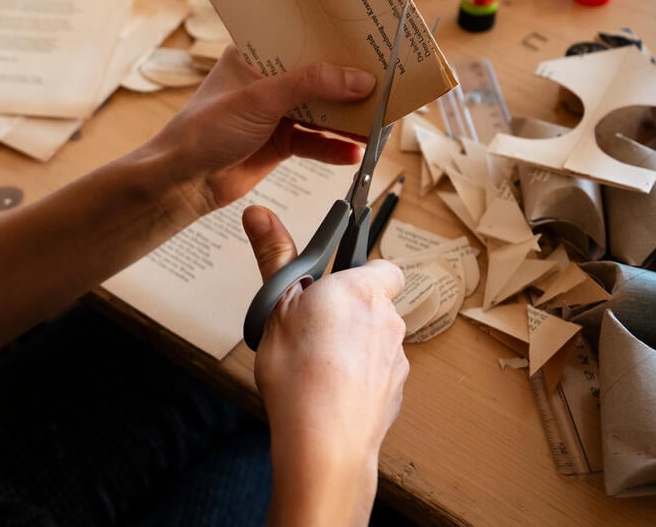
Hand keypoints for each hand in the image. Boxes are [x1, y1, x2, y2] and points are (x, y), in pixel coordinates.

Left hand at [146, 47, 374, 217]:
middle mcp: (268, 79)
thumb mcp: (260, 98)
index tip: (370, 34)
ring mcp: (276, 111)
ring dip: (348, 116)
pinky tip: (355, 152)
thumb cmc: (204, 130)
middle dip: (351, 79)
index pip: (302, 35)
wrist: (182, 182)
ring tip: (380, 119)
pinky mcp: (281, 142)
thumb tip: (360, 79)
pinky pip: (317, 141)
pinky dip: (335, 147)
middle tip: (388, 78)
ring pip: (323, 109)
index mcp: (254, 53)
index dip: (335, 35)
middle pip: (319, 73)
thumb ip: (310, 85)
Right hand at [242, 205, 407, 526]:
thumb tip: (259, 212)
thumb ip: (274, 255)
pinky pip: (375, 374)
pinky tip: (327, 390)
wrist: (324, 444)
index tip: (330, 282)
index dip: (357, 271)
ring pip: (375, 339)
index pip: (380, 264)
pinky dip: (357, 378)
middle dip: (348, 310)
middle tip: (309, 324)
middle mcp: (388, 319)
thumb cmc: (299, 373)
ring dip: (353, 345)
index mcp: (362, 289)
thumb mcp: (276, 305)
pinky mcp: (395, 393)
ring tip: (314, 363)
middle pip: (375, 303)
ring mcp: (396, 359)